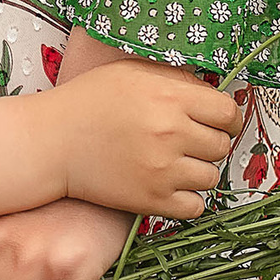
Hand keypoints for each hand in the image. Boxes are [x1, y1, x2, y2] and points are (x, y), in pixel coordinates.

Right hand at [43, 56, 240, 219]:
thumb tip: (212, 94)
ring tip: (173, 163)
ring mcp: (162, 170)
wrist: (50, 142)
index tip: (217, 122)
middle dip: (209, 143)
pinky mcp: (150, 200)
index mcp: (170, 97)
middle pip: (222, 146)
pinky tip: (169, 185)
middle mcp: (171, 133)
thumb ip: (176, 79)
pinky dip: (187, 199)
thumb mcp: (132, 72)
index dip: (227, 118)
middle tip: (186, 141)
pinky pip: (195, 206)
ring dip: (197, 171)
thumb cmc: (87, 102)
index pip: (229, 112)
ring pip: (211, 177)